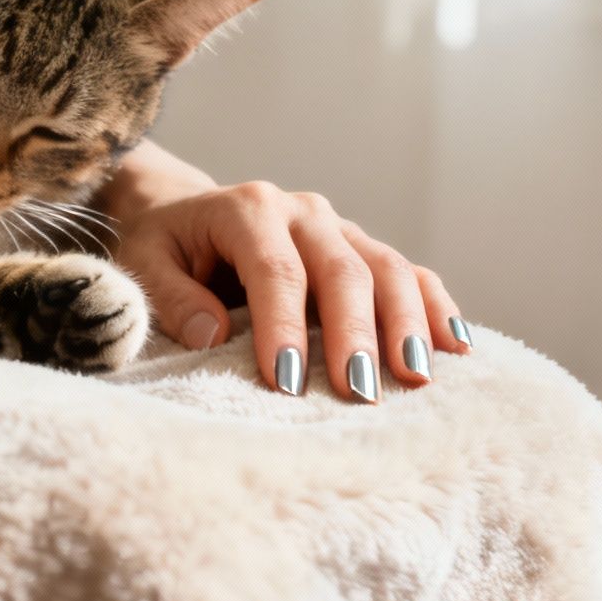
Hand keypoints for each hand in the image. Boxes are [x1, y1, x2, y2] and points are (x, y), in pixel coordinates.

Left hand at [102, 148, 467, 401]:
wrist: (183, 211)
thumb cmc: (163, 246)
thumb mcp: (144, 264)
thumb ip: (172, 296)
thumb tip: (213, 335)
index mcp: (247, 209)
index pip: (275, 270)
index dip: (284, 326)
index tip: (287, 382)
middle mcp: (302, 212)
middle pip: (342, 270)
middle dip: (354, 334)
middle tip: (360, 392)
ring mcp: (339, 228)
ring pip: (387, 269)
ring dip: (407, 324)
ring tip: (416, 378)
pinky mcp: (361, 249)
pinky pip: (410, 274)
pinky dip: (435, 307)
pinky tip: (457, 346)